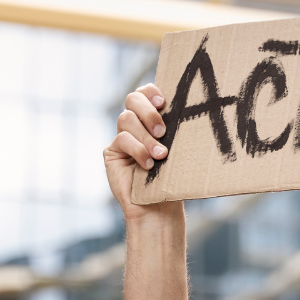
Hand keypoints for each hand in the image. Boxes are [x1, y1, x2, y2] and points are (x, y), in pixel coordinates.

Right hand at [103, 83, 181, 223]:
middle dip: (148, 111)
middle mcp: (135, 124)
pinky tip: (148, 165)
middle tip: (162, 131)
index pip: (145, 93)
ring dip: (146, 137)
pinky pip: (122, 140)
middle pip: (132, 99)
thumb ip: (175, 129)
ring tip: (161, 155)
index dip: (150, 92)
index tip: (164, 102)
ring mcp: (122, 137)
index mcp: (152, 118)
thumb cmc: (173, 178)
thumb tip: (187, 110)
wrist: (160, 207)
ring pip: (126, 119)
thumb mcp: (178, 150)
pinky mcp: (112, 152)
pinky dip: (137, 150)